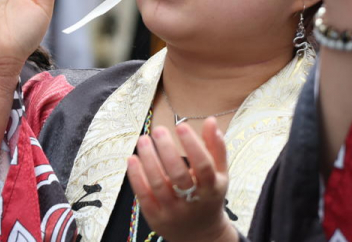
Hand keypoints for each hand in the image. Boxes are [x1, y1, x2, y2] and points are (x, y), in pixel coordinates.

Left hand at [127, 119, 236, 241]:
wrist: (200, 235)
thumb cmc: (208, 197)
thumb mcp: (219, 175)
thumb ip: (216, 148)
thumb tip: (210, 120)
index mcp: (211, 189)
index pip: (203, 166)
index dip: (193, 145)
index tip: (181, 126)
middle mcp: (193, 202)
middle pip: (179, 175)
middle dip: (167, 150)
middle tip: (157, 130)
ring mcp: (173, 211)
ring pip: (159, 184)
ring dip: (148, 159)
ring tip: (143, 139)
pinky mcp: (156, 217)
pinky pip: (144, 195)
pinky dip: (136, 177)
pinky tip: (132, 159)